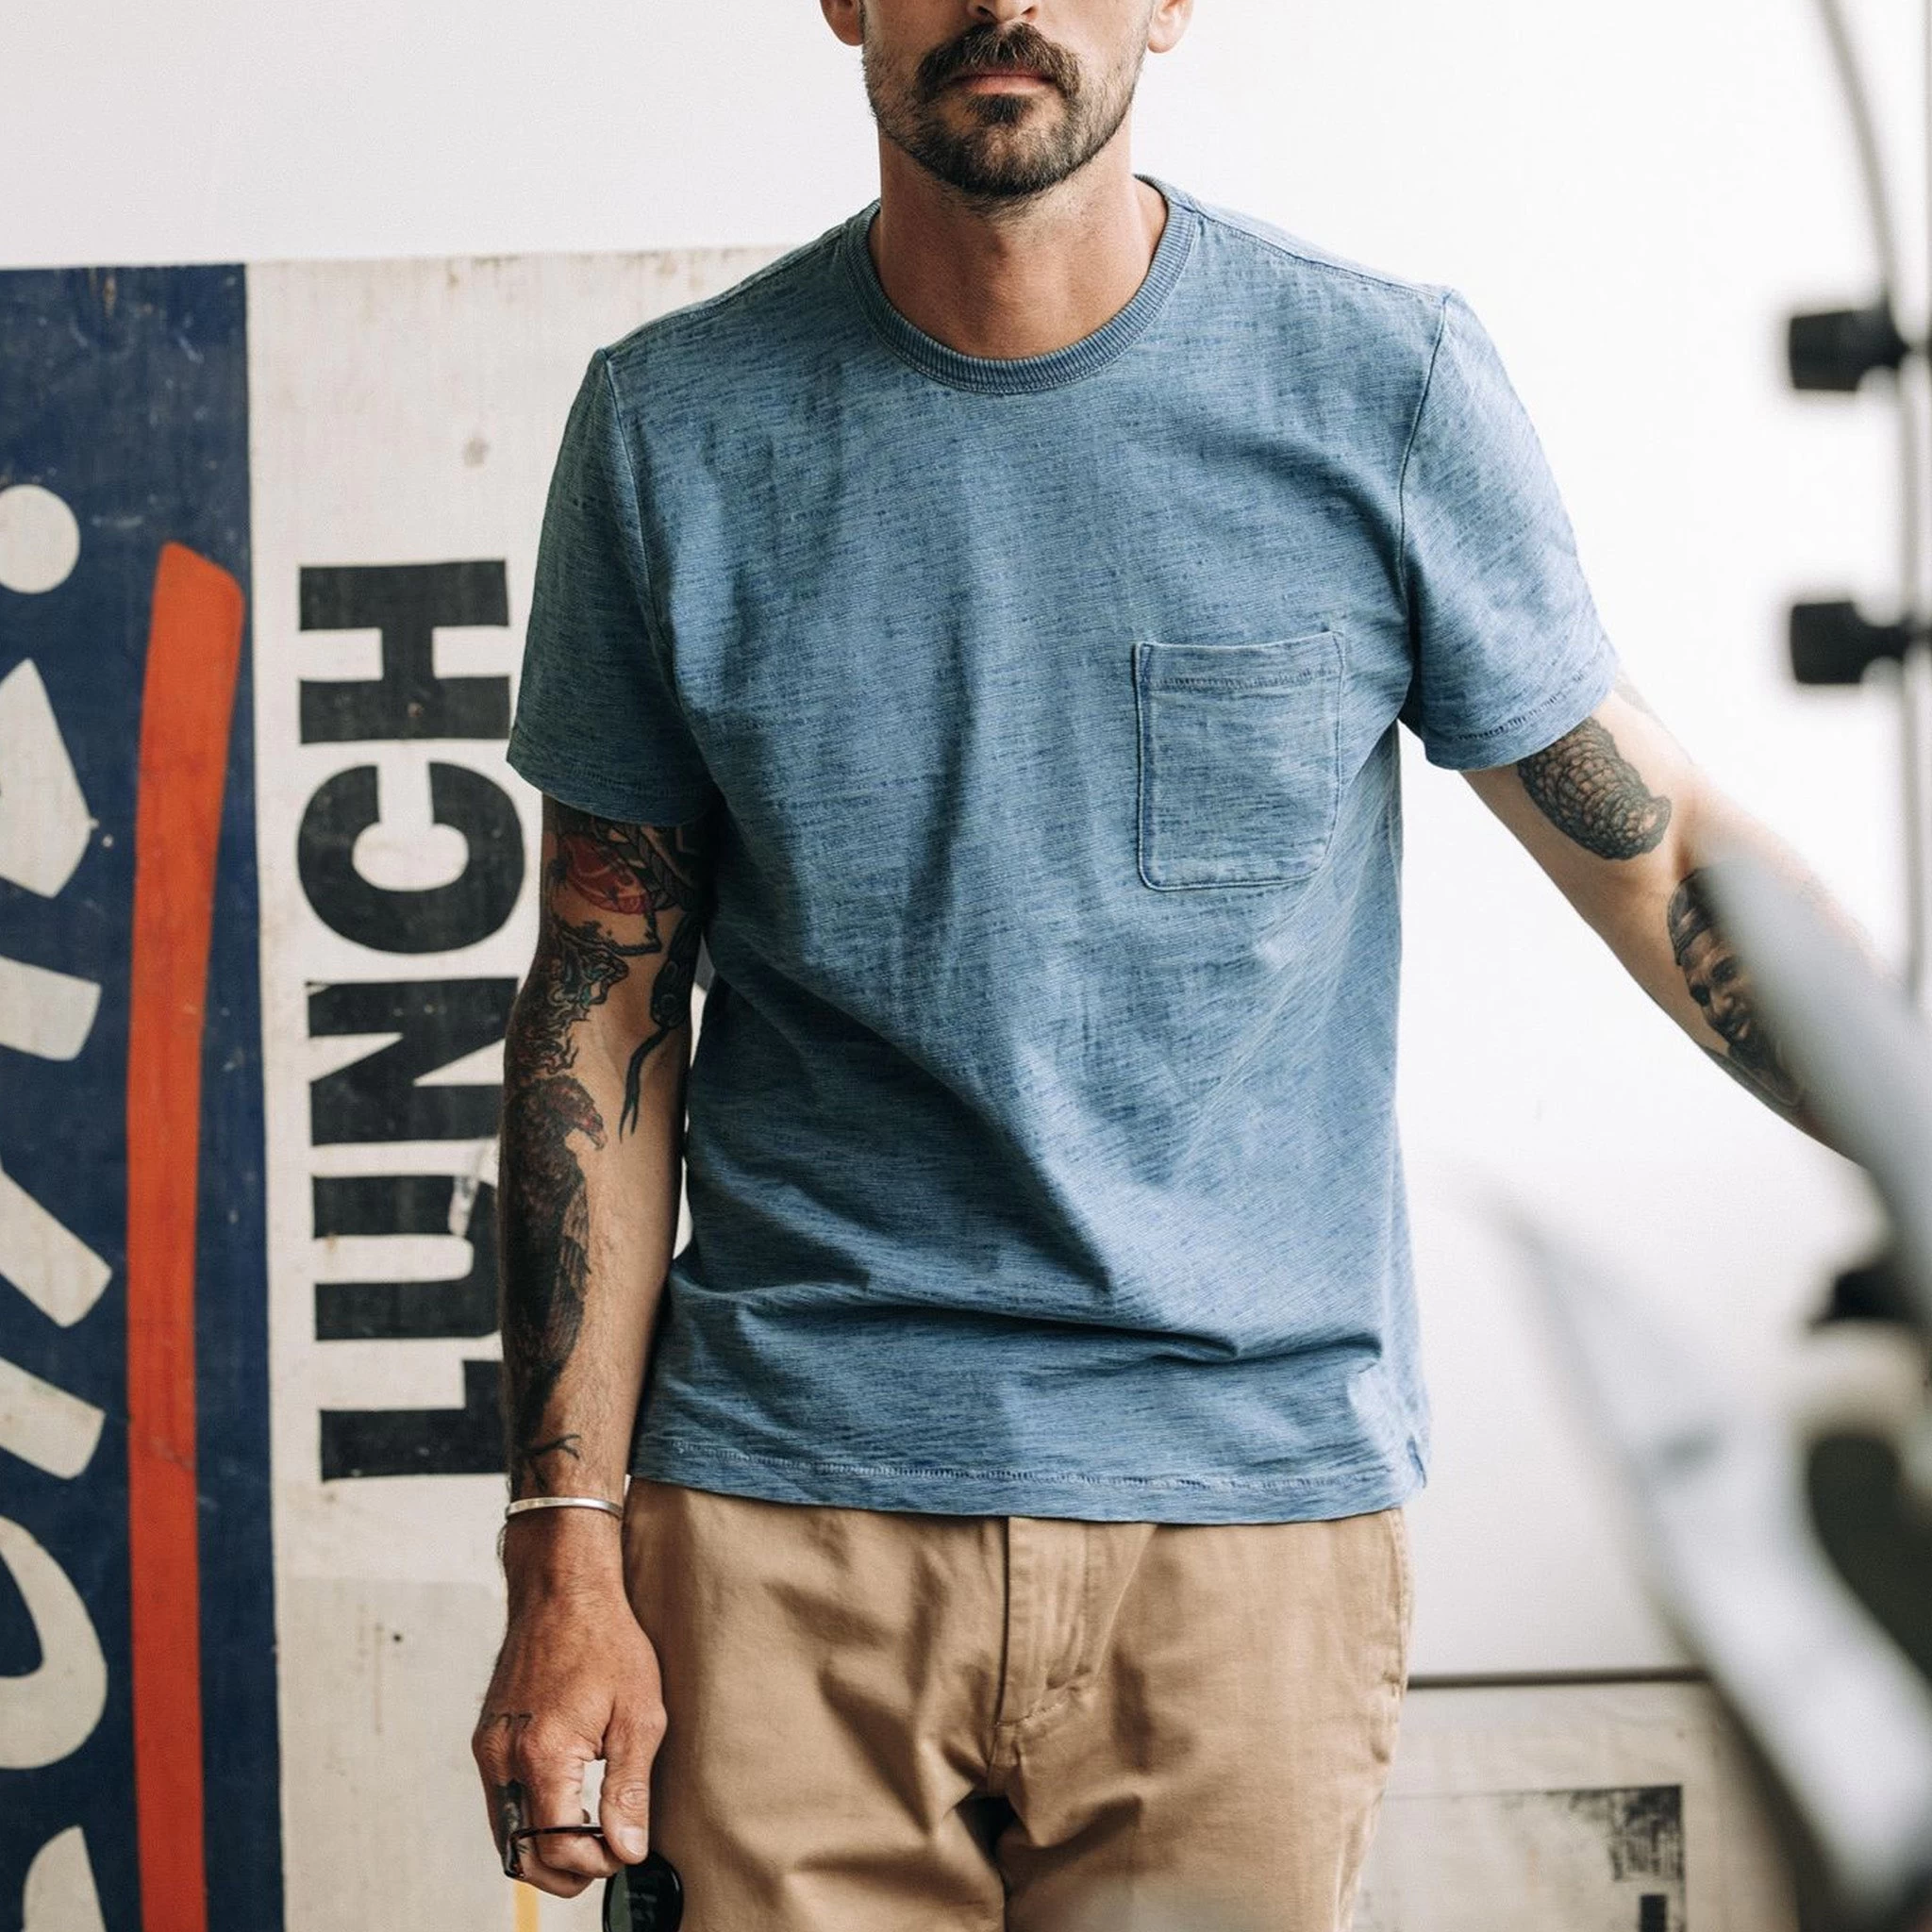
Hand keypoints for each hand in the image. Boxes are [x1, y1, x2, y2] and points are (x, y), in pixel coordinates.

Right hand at [471, 1583, 666, 1898]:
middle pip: (520, 1856)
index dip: (596, 1863)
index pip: (557, 1848)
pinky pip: (500, 1802)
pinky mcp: (486, 1740)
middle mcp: (504, 1757)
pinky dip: (529, 1819)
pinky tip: (565, 1803)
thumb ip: (628, 1790)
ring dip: (544, 1849)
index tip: (625, 1848)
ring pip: (505, 1835)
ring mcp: (489, 1749)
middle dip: (564, 1872)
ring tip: (589, 1834)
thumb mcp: (637, 1715)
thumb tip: (627, 1850)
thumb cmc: (606, 1642)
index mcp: (542, 1754)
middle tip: (606, 1855)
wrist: (563, 1589)